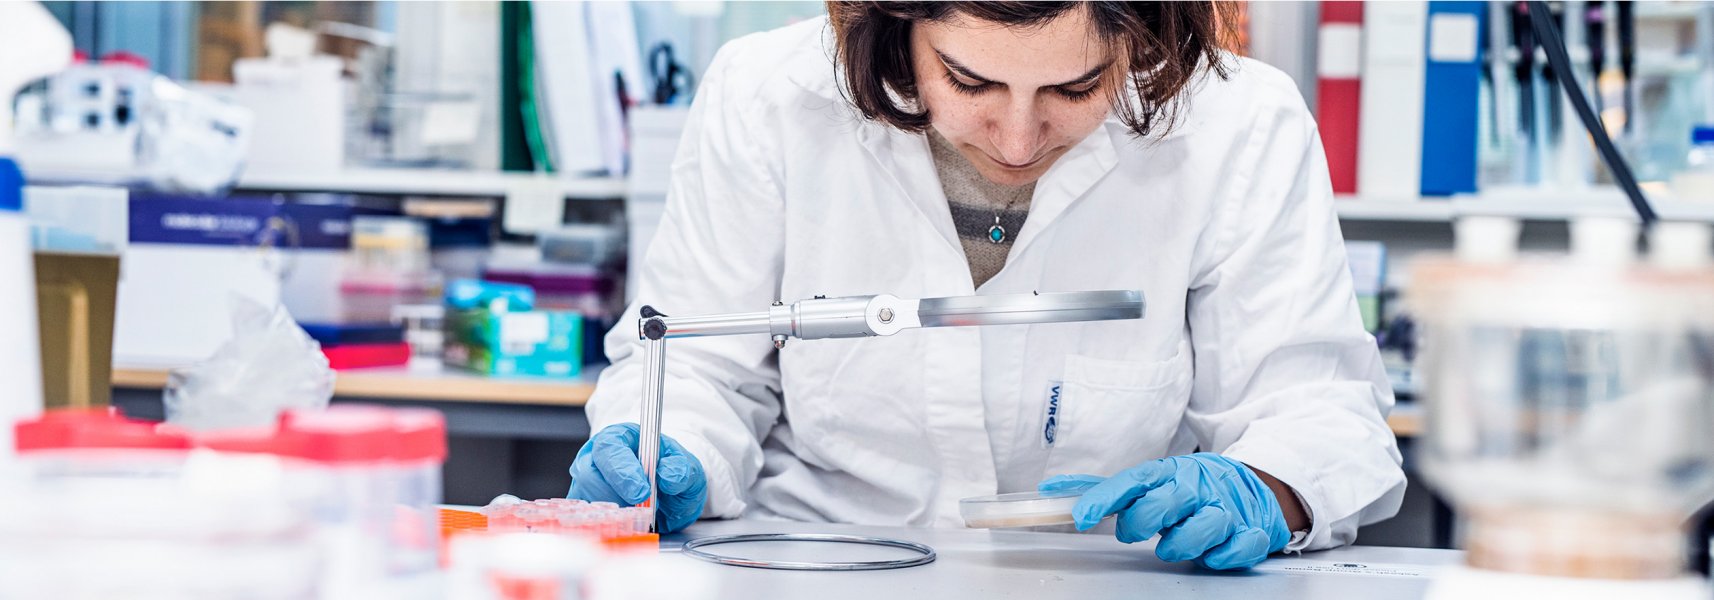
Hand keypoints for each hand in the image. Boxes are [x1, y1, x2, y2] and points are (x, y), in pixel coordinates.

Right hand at [567, 423, 706, 532]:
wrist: (670, 494)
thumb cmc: (672, 472)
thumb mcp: (688, 467)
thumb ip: (681, 469)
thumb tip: (668, 476)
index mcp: (620, 437)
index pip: (610, 449)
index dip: (623, 471)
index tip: (642, 492)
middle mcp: (597, 457)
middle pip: (590, 476)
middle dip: (617, 497)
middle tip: (644, 510)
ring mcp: (588, 482)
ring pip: (587, 500)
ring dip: (615, 513)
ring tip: (640, 516)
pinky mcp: (586, 505)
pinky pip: (587, 519)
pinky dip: (607, 525)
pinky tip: (627, 526)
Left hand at [1039, 453, 1290, 569]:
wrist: (1249, 486)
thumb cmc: (1189, 488)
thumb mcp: (1150, 482)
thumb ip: (1104, 490)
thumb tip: (1052, 490)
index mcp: (1169, 473)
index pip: (1133, 480)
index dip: (1105, 498)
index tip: (1081, 516)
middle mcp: (1197, 488)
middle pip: (1165, 502)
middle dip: (1142, 521)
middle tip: (1132, 532)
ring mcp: (1225, 509)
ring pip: (1202, 526)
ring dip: (1181, 543)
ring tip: (1171, 546)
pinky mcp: (1249, 531)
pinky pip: (1236, 547)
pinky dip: (1220, 556)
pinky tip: (1211, 554)